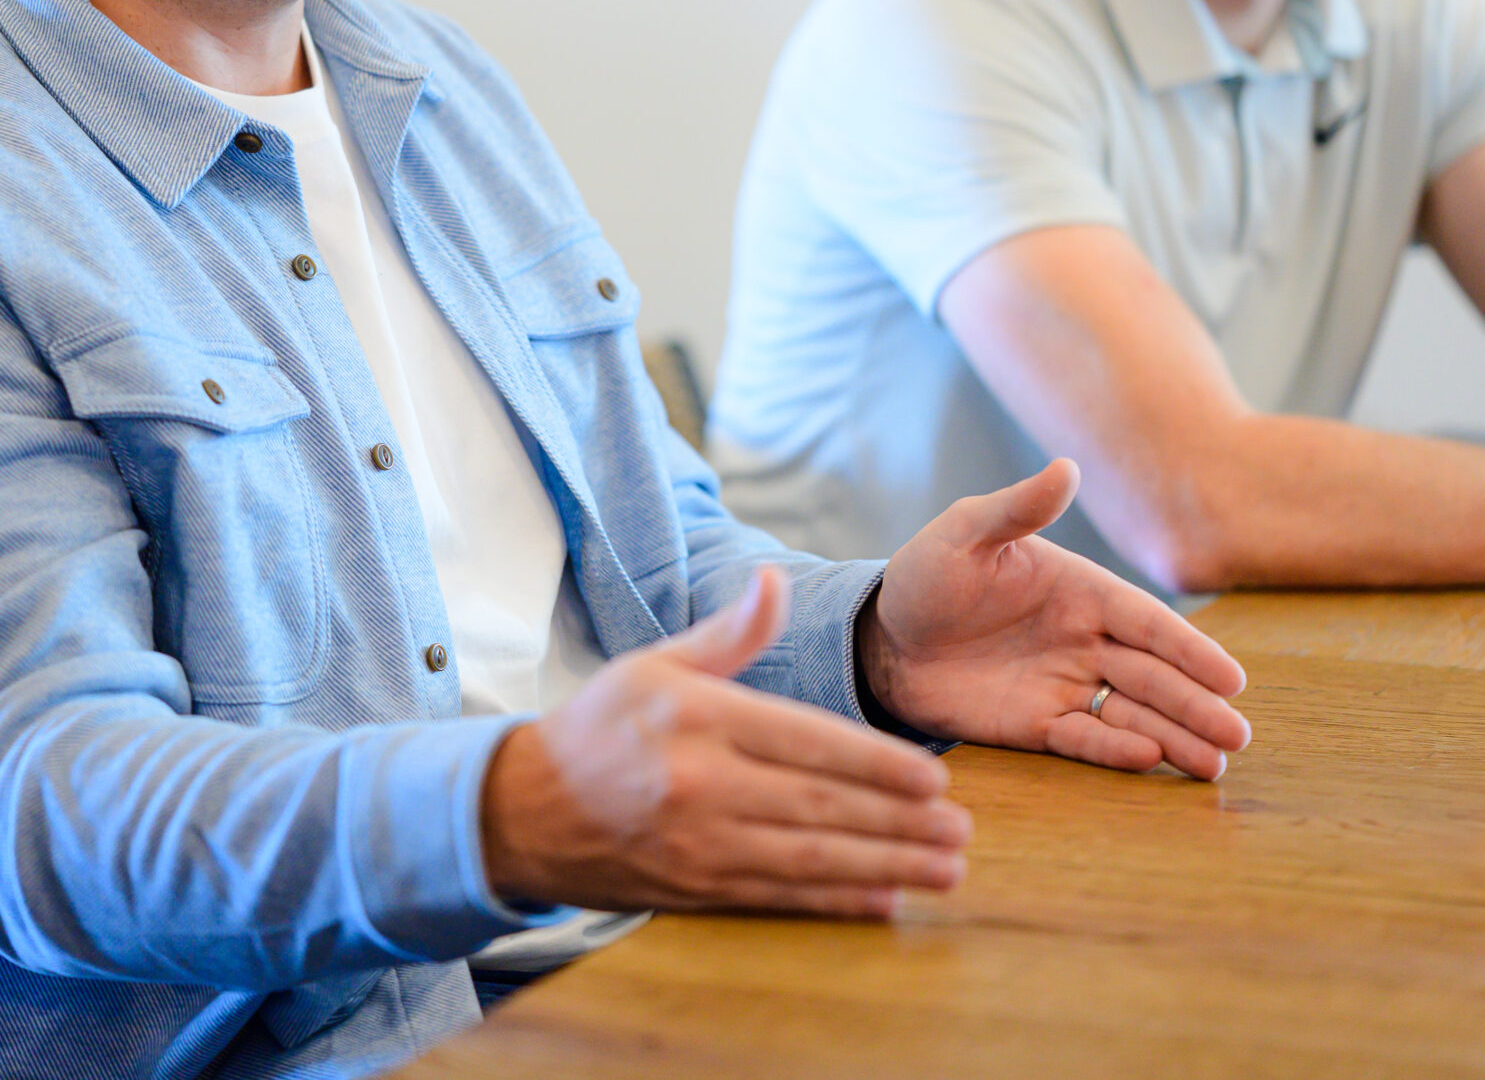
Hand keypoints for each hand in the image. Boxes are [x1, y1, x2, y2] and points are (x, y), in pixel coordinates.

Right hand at [480, 567, 969, 917]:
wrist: (522, 811)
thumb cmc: (599, 727)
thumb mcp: (655, 664)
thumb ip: (729, 633)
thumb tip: (776, 582)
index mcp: (697, 718)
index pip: (806, 742)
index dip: (877, 765)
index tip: (935, 780)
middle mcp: (698, 783)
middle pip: (820, 806)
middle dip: (900, 823)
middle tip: (961, 832)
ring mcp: (695, 844)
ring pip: (808, 859)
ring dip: (886, 867)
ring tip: (945, 871)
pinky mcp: (692, 890)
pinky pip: (778, 898)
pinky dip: (836, 903)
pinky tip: (885, 902)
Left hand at [858, 460, 1251, 778]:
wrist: (880, 639)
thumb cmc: (926, 578)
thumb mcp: (964, 533)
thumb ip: (1017, 509)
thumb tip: (1067, 467)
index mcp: (1080, 591)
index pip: (1146, 622)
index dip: (1190, 649)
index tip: (1232, 678)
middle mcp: (1083, 640)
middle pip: (1152, 675)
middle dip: (1196, 704)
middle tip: (1238, 735)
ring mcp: (1062, 685)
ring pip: (1131, 713)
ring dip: (1173, 736)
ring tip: (1214, 763)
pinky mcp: (1035, 724)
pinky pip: (1084, 739)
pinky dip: (1116, 750)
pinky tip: (1150, 760)